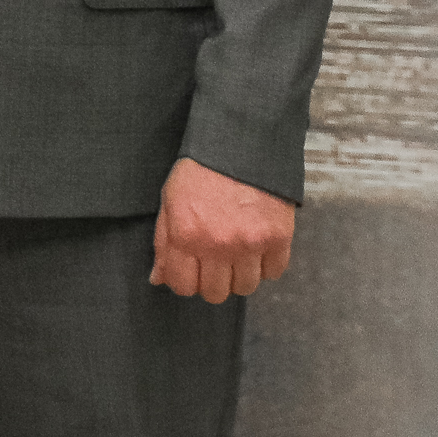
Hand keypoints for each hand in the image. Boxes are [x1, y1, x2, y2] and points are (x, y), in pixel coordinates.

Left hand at [150, 156, 294, 302]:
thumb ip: (163, 242)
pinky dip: (266, 263)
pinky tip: (257, 244)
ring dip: (240, 274)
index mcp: (185, 234)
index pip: (182, 285)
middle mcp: (217, 244)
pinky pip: (274, 272)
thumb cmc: (201, 169)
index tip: (191, 270)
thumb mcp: (169, 199)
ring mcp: (250, 243)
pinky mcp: (278, 237)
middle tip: (215, 260)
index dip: (185, 281)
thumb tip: (159, 278)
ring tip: (237, 251)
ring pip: (246, 287)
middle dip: (212, 281)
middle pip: (216, 293)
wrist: (241, 143)